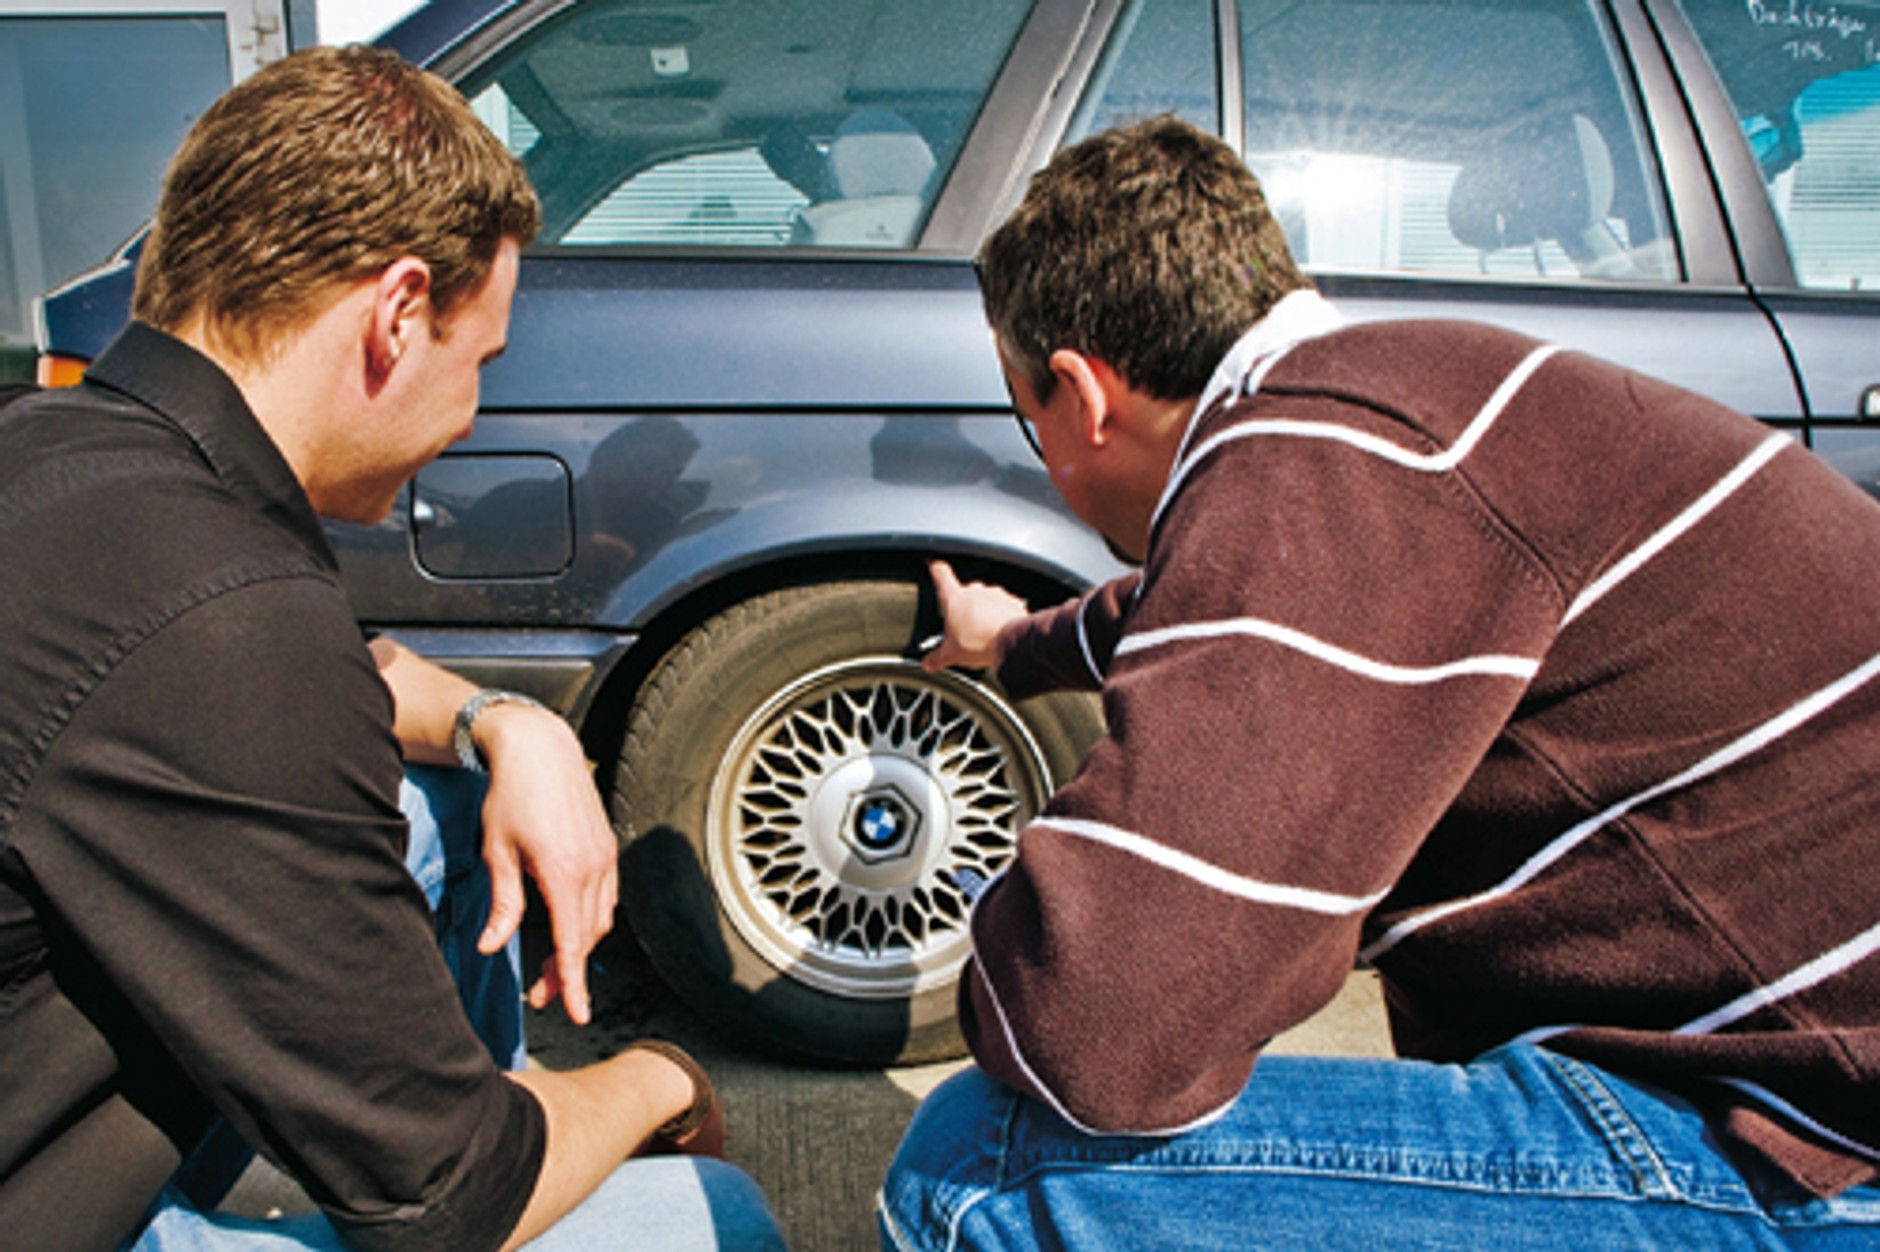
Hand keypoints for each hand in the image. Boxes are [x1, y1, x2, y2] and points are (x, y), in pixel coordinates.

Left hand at [473, 703, 619, 1024]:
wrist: (540, 748)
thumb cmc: (510, 795)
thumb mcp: (497, 853)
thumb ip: (502, 906)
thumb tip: (491, 946)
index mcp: (563, 872)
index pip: (572, 943)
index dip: (574, 983)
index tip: (579, 1015)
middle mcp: (592, 867)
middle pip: (587, 938)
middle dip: (568, 972)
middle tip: (541, 995)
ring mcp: (605, 856)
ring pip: (600, 920)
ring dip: (579, 947)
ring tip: (550, 967)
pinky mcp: (607, 847)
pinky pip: (606, 897)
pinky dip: (590, 921)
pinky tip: (570, 926)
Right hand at [922, 558, 1030, 672]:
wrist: (1011, 642)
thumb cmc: (979, 642)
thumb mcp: (951, 654)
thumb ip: (937, 658)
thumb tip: (928, 663)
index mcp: (955, 598)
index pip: (941, 574)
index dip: (936, 568)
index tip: (933, 565)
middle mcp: (975, 591)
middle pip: (966, 590)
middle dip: (964, 604)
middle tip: (962, 622)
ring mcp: (996, 595)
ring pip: (987, 598)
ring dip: (985, 610)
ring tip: (983, 630)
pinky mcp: (1013, 602)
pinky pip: (1005, 606)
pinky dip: (1002, 615)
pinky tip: (1000, 631)